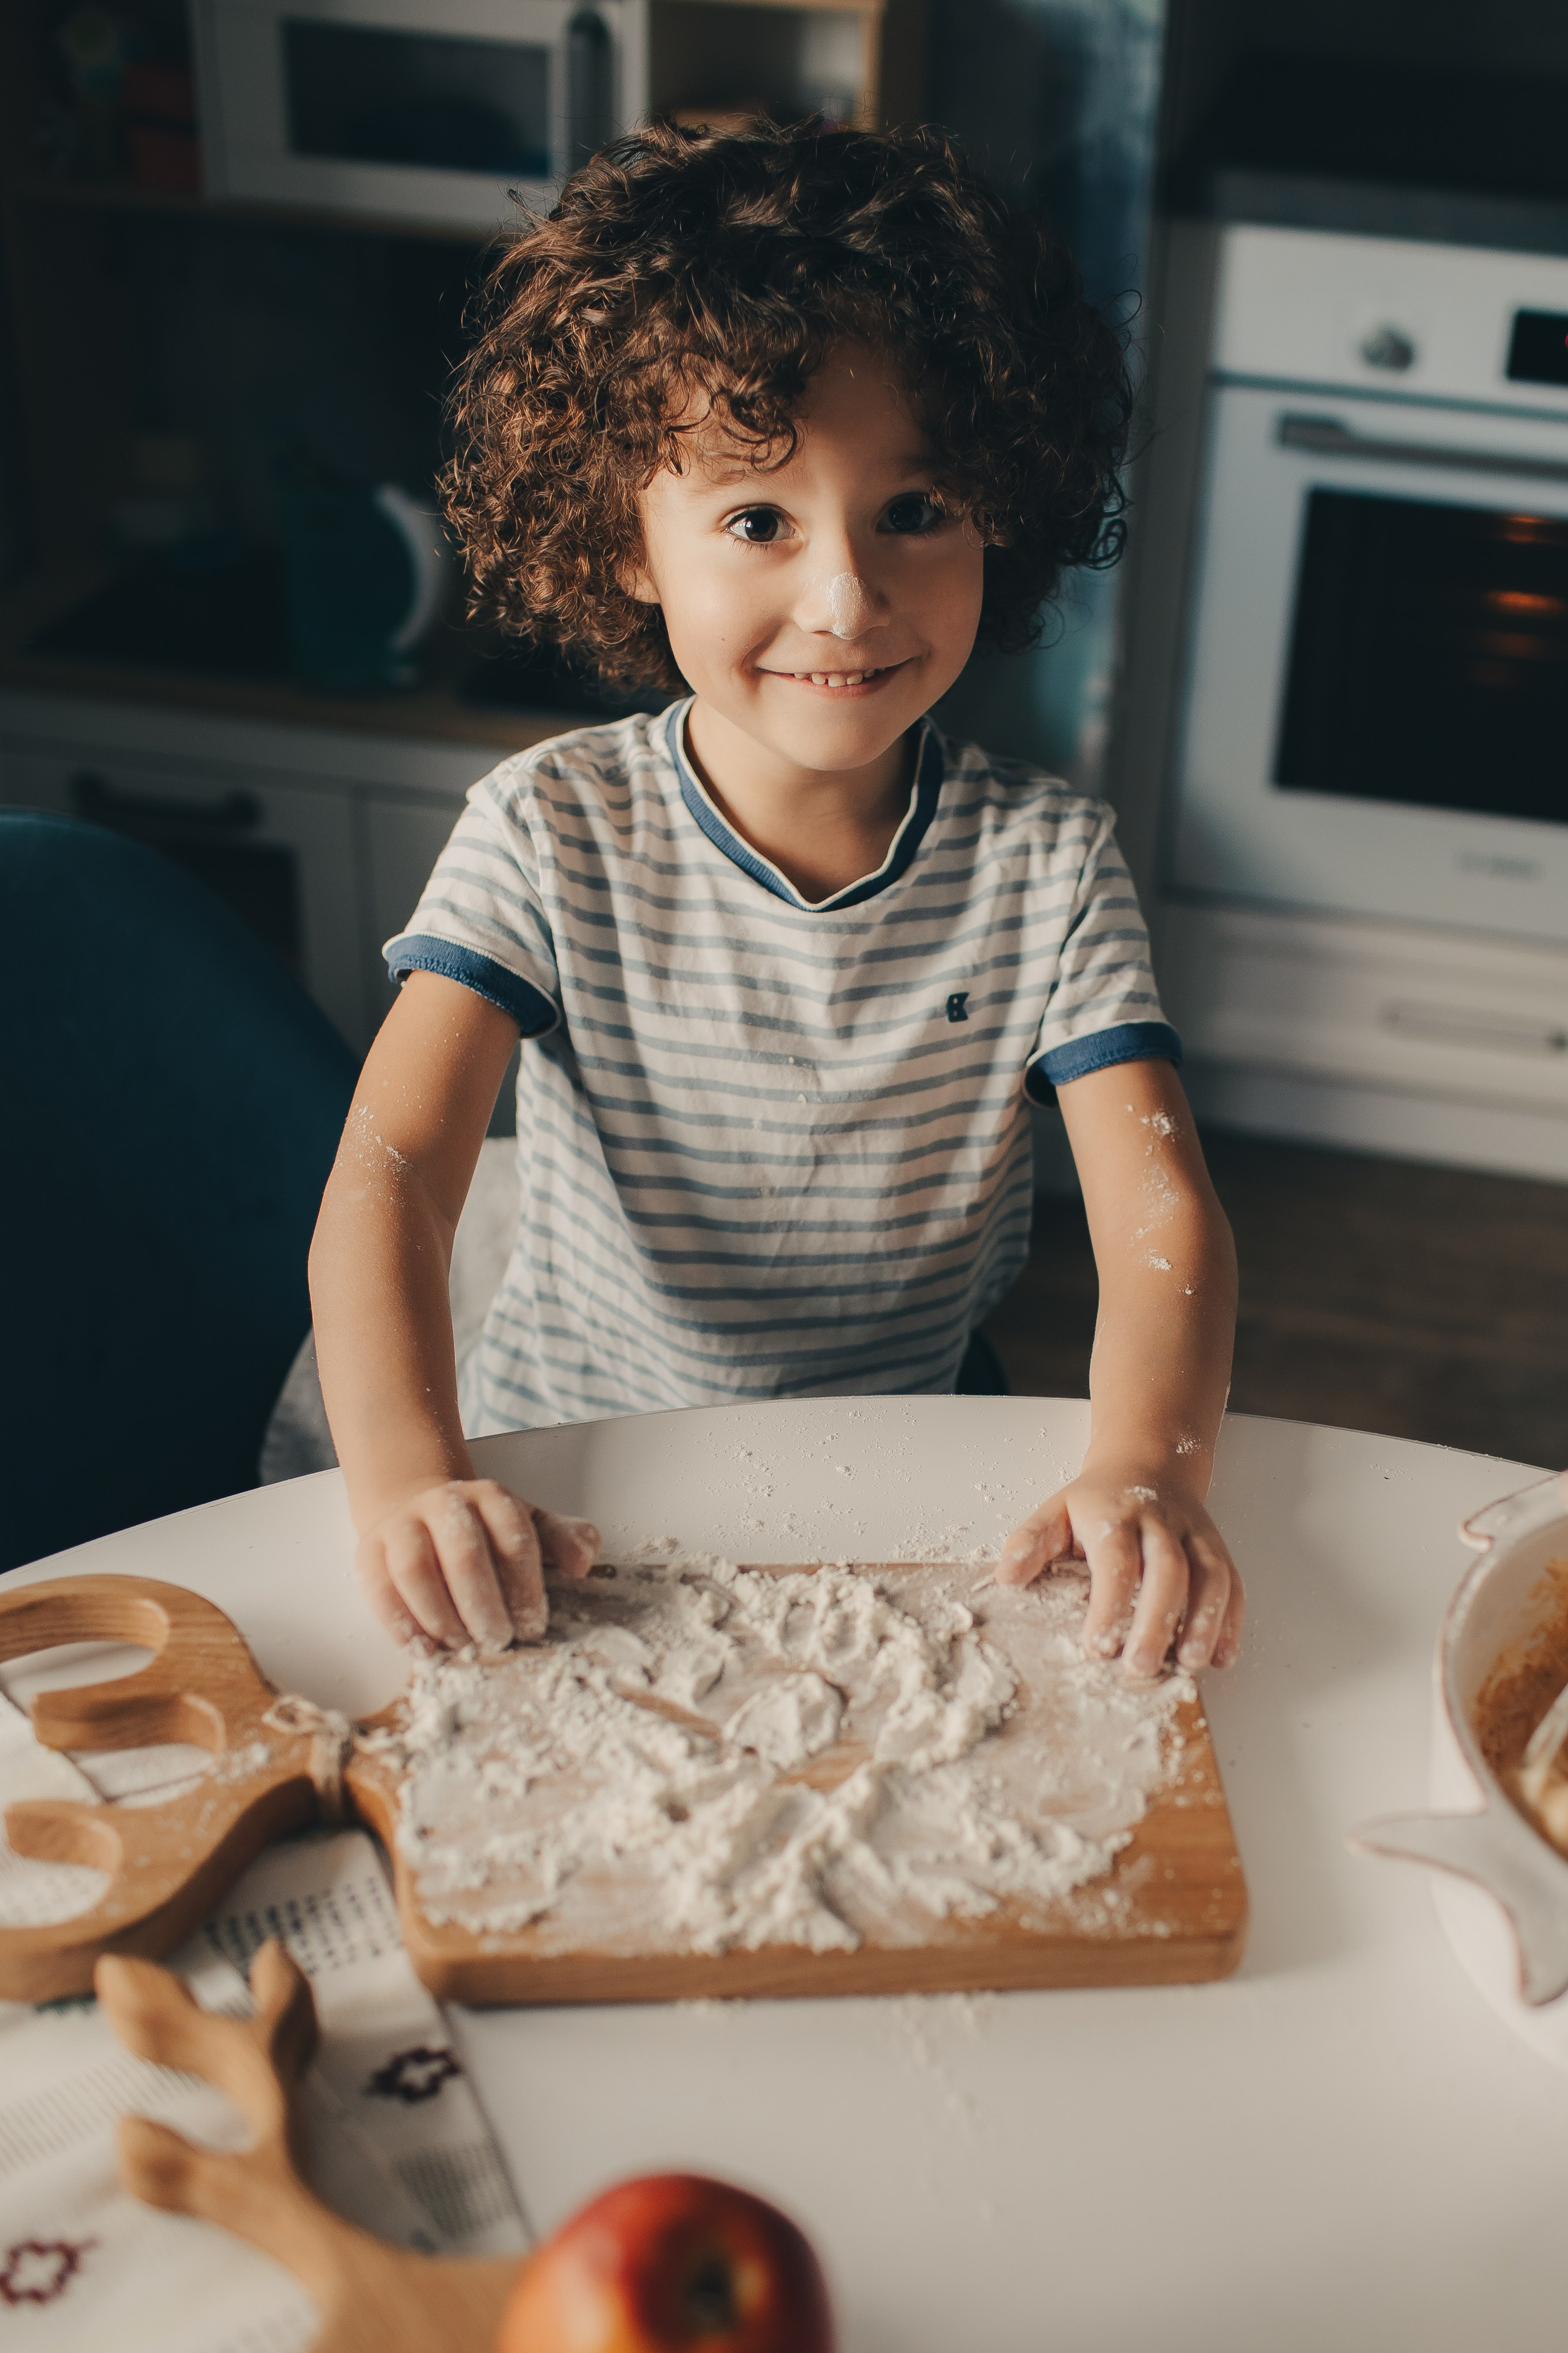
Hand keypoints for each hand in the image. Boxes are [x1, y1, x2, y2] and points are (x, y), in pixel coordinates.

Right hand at [356, 1478, 599, 1651]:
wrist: (418, 1511)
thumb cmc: (482, 1531)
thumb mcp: (529, 1526)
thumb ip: (564, 1539)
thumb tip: (581, 1562)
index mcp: (491, 1497)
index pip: (514, 1538)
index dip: (525, 1587)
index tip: (533, 1626)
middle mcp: (444, 1503)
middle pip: (464, 1555)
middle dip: (484, 1607)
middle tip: (498, 1642)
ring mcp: (402, 1525)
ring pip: (416, 1570)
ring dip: (442, 1617)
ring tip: (462, 1647)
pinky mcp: (370, 1551)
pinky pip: (379, 1589)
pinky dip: (401, 1624)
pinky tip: (424, 1649)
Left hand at [996, 1467, 1242, 1676]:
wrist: (1149, 1461)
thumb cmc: (1099, 1499)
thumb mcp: (1056, 1509)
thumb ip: (1031, 1542)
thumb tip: (1006, 1577)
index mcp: (1116, 1514)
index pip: (1116, 1559)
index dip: (1109, 1604)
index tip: (1097, 1647)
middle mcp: (1161, 1523)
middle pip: (1168, 1569)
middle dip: (1157, 1620)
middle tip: (1141, 1666)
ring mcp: (1195, 1535)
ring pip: (1210, 1574)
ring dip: (1205, 1621)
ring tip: (1192, 1664)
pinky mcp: (1218, 1548)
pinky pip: (1232, 1582)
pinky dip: (1231, 1620)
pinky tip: (1223, 1656)